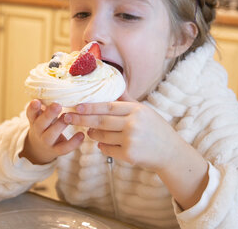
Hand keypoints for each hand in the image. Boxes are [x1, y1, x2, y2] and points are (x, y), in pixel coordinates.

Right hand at [19, 99, 83, 164]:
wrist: (41, 147)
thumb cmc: (46, 124)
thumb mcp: (42, 114)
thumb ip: (47, 103)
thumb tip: (60, 82)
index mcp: (35, 119)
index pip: (31, 113)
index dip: (33, 107)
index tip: (36, 101)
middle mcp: (38, 130)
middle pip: (41, 123)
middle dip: (49, 114)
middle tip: (57, 105)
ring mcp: (46, 141)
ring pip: (51, 135)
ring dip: (60, 126)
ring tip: (68, 117)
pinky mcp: (56, 151)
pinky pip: (64, 148)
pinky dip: (73, 143)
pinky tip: (81, 135)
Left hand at [63, 92, 183, 171]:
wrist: (170, 152)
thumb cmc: (155, 129)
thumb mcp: (144, 111)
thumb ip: (127, 100)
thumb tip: (114, 83)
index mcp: (136, 110)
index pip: (108, 106)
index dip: (91, 106)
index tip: (77, 106)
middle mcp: (133, 123)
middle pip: (101, 121)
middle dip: (82, 119)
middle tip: (67, 118)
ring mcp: (131, 140)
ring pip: (102, 136)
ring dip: (92, 134)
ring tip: (89, 132)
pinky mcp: (129, 154)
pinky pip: (107, 149)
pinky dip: (102, 146)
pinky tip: (102, 144)